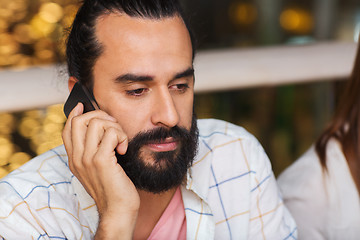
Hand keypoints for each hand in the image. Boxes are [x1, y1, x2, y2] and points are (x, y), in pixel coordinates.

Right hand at [62, 103, 139, 238]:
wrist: (117, 209)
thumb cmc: (112, 188)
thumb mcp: (97, 168)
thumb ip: (93, 150)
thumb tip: (98, 128)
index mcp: (74, 159)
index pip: (67, 128)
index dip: (75, 113)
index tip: (84, 105)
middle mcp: (77, 158)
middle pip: (80, 120)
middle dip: (100, 115)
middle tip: (114, 127)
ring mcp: (87, 159)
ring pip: (97, 123)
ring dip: (115, 127)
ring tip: (121, 141)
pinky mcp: (101, 160)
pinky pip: (111, 133)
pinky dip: (122, 137)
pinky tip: (124, 150)